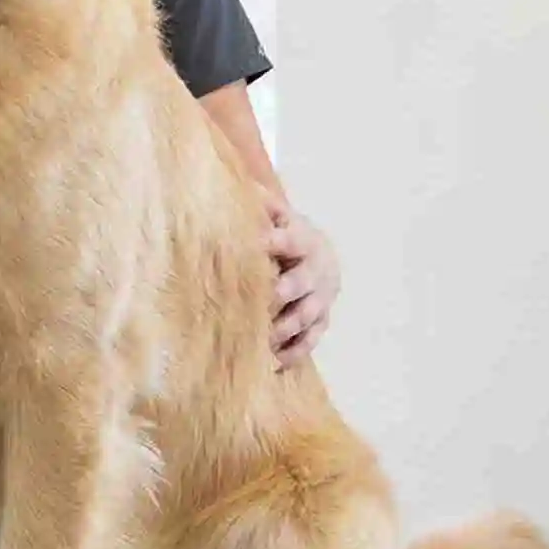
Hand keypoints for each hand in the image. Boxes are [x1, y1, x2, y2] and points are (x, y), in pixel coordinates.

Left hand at [263, 192, 338, 367]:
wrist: (319, 254)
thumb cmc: (285, 231)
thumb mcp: (275, 212)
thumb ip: (257, 202)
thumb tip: (227, 184)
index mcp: (303, 240)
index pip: (288, 240)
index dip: (271, 242)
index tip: (253, 246)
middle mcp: (316, 271)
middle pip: (300, 285)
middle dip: (279, 295)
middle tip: (256, 304)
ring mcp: (320, 299)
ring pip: (305, 317)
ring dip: (283, 330)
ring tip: (259, 341)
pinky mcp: (320, 322)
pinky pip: (309, 341)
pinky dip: (292, 353)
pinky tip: (271, 364)